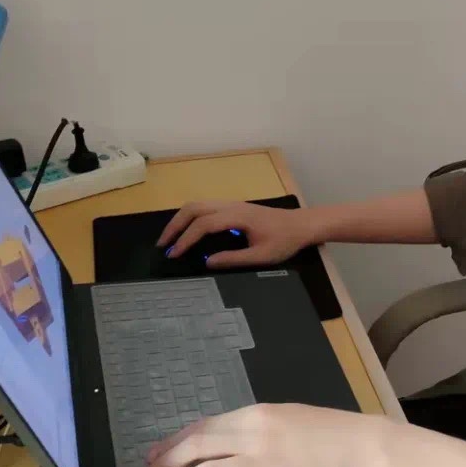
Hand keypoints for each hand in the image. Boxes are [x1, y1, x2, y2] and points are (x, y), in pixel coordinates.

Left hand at [139, 403, 384, 466]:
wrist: (357, 446)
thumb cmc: (323, 428)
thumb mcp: (282, 416)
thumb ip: (249, 428)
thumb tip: (213, 443)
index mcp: (255, 414)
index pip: (202, 428)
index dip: (172, 443)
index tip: (153, 456)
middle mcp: (253, 436)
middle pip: (197, 450)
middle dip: (165, 465)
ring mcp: (263, 464)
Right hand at [157, 201, 320, 268]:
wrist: (302, 225)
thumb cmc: (285, 241)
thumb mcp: (261, 256)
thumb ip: (233, 259)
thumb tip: (206, 262)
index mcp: (237, 216)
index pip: (203, 225)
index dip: (186, 239)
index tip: (174, 254)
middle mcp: (231, 205)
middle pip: (194, 208)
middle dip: (175, 225)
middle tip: (163, 245)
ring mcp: (232, 204)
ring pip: (198, 204)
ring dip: (181, 219)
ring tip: (170, 239)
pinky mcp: (234, 207)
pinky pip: (206, 207)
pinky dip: (191, 217)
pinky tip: (187, 231)